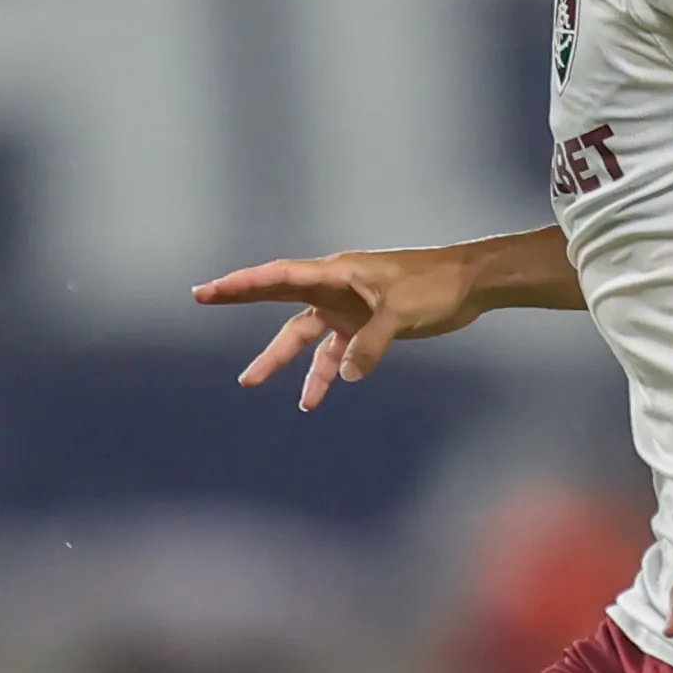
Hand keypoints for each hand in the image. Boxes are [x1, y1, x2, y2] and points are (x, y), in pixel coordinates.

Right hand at [194, 249, 479, 409]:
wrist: (470, 284)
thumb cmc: (435, 286)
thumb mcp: (401, 315)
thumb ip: (370, 344)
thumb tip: (346, 374)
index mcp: (337, 274)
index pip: (278, 277)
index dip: (241, 284)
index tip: (208, 289)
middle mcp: (335, 288)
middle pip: (278, 297)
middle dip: (241, 300)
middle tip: (202, 297)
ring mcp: (347, 307)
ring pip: (304, 334)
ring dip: (281, 359)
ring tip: (250, 380)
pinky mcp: (365, 325)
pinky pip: (334, 352)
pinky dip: (324, 373)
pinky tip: (313, 398)